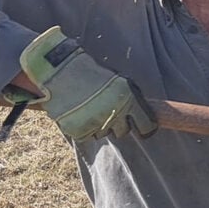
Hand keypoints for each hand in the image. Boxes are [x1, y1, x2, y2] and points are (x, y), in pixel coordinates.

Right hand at [19, 26, 156, 140]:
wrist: (61, 71)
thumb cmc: (92, 74)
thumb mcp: (119, 81)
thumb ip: (132, 99)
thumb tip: (145, 116)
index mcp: (129, 99)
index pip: (147, 126)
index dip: (146, 129)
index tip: (142, 129)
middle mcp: (116, 113)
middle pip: (124, 132)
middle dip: (118, 124)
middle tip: (106, 110)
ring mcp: (97, 124)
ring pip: (104, 134)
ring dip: (100, 125)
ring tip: (89, 108)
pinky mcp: (80, 131)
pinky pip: (88, 136)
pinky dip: (84, 128)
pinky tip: (79, 113)